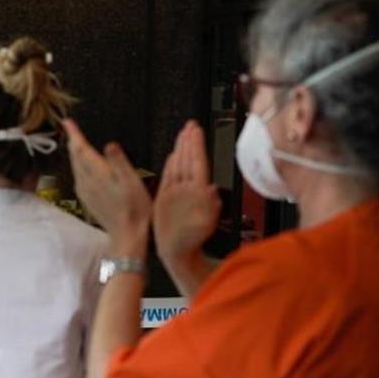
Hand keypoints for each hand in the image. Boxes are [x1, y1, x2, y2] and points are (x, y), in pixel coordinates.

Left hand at [63, 119, 151, 246]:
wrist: (128, 234)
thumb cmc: (134, 207)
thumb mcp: (131, 180)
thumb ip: (118, 161)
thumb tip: (108, 144)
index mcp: (97, 173)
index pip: (81, 149)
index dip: (74, 134)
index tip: (67, 121)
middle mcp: (86, 182)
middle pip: (75, 157)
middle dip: (73, 142)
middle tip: (71, 129)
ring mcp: (86, 192)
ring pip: (76, 167)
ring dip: (75, 154)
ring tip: (76, 144)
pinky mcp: (88, 201)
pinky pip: (79, 178)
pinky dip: (79, 167)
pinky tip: (83, 168)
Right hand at [153, 120, 221, 264]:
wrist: (177, 252)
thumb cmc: (192, 241)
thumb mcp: (204, 225)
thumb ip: (210, 207)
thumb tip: (213, 190)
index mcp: (197, 192)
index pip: (197, 163)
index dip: (196, 146)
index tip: (195, 131)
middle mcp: (187, 189)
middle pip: (189, 159)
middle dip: (190, 141)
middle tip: (190, 125)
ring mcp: (176, 193)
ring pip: (179, 165)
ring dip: (181, 149)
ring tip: (183, 134)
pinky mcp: (165, 198)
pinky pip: (168, 177)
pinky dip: (170, 166)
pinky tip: (172, 156)